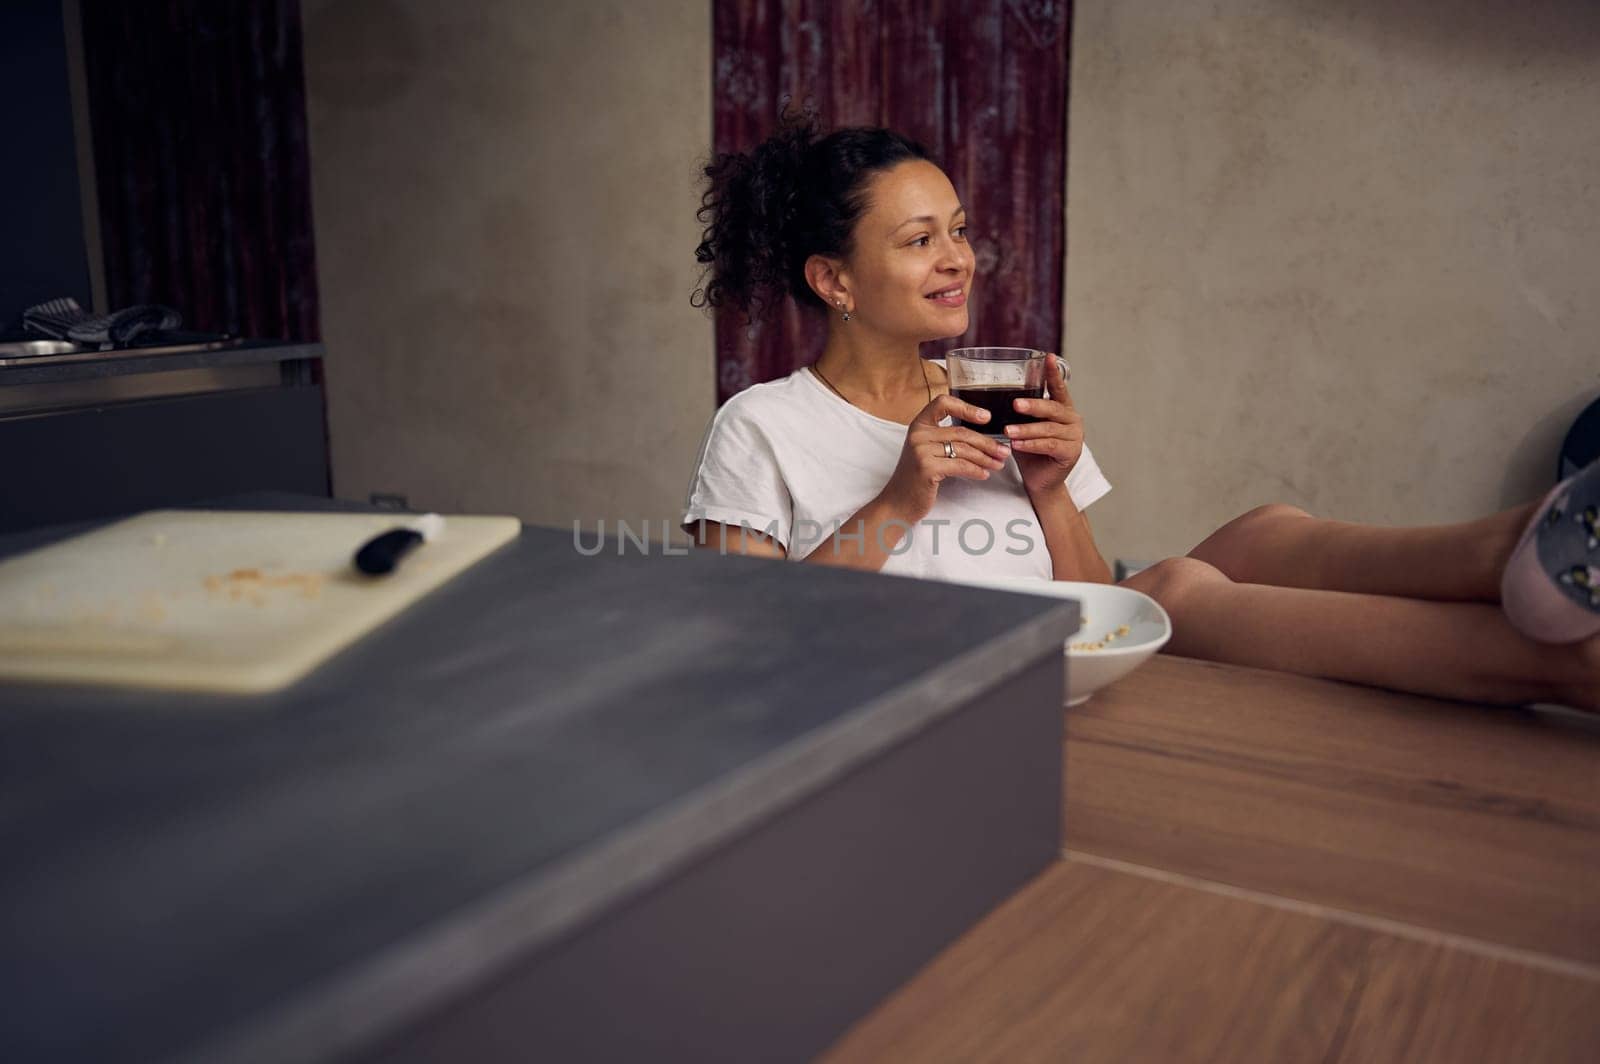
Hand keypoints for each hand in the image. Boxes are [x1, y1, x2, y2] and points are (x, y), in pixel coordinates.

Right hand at [878, 394, 1012, 523]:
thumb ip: (944, 439)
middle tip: (1004, 451)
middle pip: (961, 432)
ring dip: (986, 458)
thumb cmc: (916, 478)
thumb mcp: (927, 452)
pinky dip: (976, 470)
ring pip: (964, 450)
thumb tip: (981, 437)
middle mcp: (917, 434)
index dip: (967, 407)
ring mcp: (920, 451)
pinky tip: (984, 474)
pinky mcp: (926, 468)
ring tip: (998, 464)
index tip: (986, 417)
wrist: (898, 504)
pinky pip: (960, 466)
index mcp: (918, 425)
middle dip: (987, 443)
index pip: (942, 403)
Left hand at [1007, 353, 1084, 496]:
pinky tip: (1016, 445)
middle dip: (1033, 405)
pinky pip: (1049, 445)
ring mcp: (1074, 436)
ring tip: (1008, 431)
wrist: (1041, 482)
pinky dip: (1031, 444)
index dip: (1053, 373)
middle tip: (1015, 404)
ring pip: (1048, 429)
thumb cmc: (1030, 452)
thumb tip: (991, 397)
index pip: (1058, 388)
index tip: (1047, 357)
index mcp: (1062, 409)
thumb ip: (1019, 414)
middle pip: (1052, 408)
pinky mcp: (1071, 453)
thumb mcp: (1024, 428)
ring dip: (1026, 429)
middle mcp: (1072, 419)